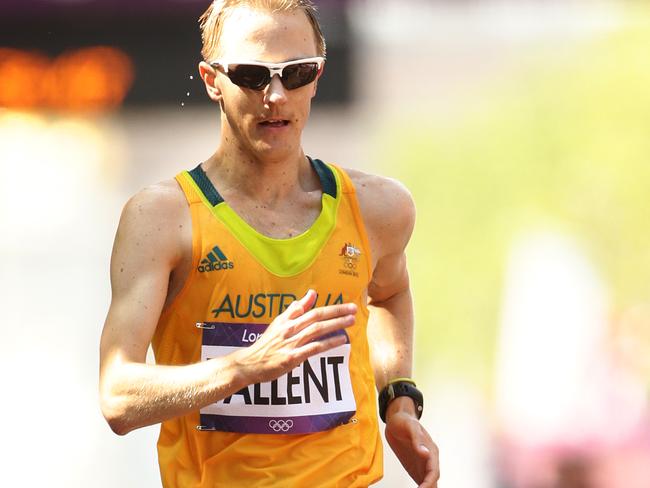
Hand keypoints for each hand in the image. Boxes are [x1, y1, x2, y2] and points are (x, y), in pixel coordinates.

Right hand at [232, 289, 356, 384]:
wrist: (250, 363)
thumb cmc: (266, 344)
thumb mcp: (279, 322)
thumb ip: (296, 309)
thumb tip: (312, 293)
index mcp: (287, 319)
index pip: (312, 309)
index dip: (330, 307)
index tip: (346, 305)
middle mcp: (290, 328)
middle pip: (317, 317)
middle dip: (337, 312)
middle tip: (354, 310)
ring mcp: (291, 343)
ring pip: (317, 330)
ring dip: (336, 325)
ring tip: (351, 321)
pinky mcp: (292, 357)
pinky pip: (313, 348)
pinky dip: (328, 342)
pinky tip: (340, 340)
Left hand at [385, 406, 438, 487]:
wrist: (397, 420)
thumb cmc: (404, 421)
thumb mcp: (410, 426)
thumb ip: (417, 440)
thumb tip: (425, 453)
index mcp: (431, 450)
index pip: (433, 471)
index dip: (429, 482)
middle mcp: (429, 459)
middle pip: (433, 479)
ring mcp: (422, 464)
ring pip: (428, 481)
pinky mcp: (414, 466)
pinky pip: (420, 480)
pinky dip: (420, 487)